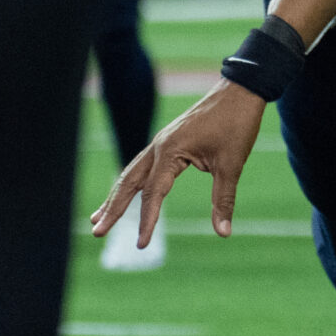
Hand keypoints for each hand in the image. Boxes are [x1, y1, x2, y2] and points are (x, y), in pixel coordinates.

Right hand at [91, 76, 267, 245]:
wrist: (239, 91)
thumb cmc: (236, 125)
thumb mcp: (232, 164)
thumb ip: (223, 199)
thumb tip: (223, 233)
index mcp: (170, 150)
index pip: (153, 193)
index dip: (147, 220)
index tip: (141, 244)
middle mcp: (159, 146)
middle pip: (129, 182)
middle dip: (112, 208)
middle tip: (96, 232)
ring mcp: (161, 142)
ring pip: (131, 173)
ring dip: (115, 196)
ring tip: (97, 217)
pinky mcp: (168, 141)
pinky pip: (143, 166)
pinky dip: (130, 183)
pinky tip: (124, 194)